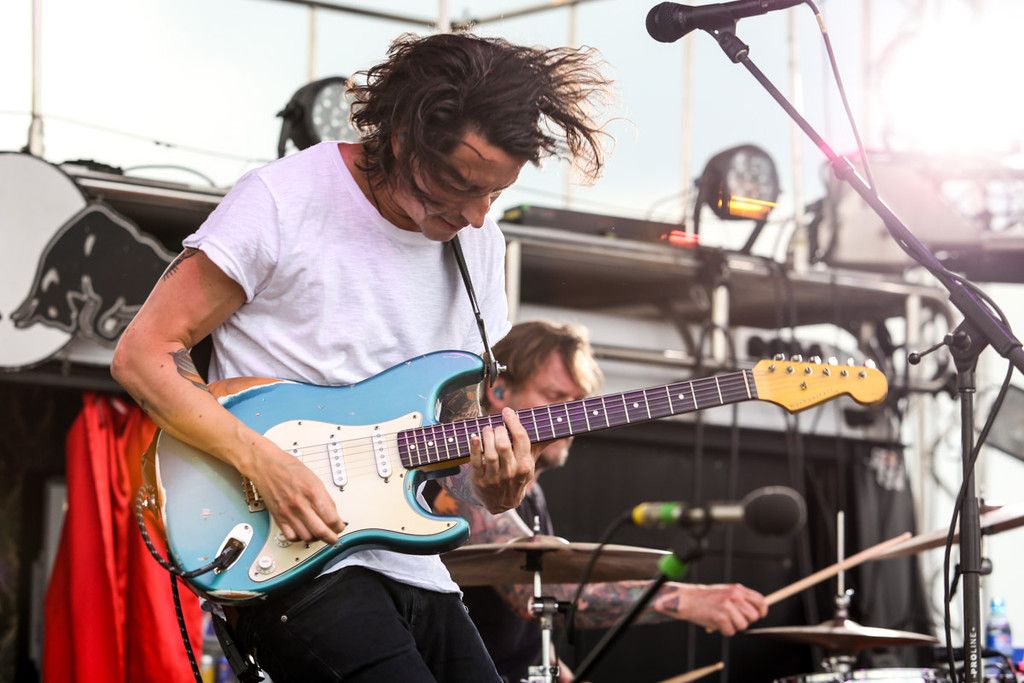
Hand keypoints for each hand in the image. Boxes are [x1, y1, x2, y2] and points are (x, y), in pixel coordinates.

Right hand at [243, 435, 345, 544]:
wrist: (266, 465)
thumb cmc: (289, 468)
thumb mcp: (315, 479)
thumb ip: (324, 498)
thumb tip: (333, 513)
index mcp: (313, 492)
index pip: (331, 518)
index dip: (339, 526)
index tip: (340, 527)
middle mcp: (300, 504)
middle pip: (320, 531)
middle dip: (331, 538)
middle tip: (334, 537)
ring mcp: (288, 512)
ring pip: (306, 537)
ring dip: (316, 539)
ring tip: (319, 534)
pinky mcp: (278, 517)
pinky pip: (291, 537)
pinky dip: (299, 538)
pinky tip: (303, 532)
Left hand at [468, 407, 536, 512]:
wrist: (502, 503)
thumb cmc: (517, 474)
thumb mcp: (530, 461)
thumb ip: (542, 444)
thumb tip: (565, 429)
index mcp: (525, 465)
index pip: (522, 439)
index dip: (514, 422)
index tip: (507, 411)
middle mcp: (511, 472)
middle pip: (504, 445)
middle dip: (499, 430)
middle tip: (496, 426)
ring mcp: (495, 478)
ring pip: (490, 453)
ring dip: (487, 437)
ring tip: (487, 429)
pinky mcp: (480, 481)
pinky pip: (475, 462)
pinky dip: (474, 448)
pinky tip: (474, 437)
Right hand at [652, 583, 767, 635]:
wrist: (687, 599)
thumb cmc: (706, 597)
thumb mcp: (726, 591)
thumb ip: (741, 598)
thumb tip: (757, 611)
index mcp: (737, 589)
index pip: (761, 601)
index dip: (761, 611)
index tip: (758, 615)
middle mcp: (734, 596)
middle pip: (753, 616)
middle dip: (745, 620)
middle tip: (733, 618)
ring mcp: (727, 607)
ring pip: (743, 626)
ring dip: (733, 626)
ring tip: (722, 619)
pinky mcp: (720, 618)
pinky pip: (731, 632)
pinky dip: (724, 630)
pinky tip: (716, 622)